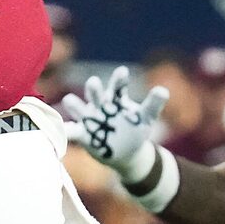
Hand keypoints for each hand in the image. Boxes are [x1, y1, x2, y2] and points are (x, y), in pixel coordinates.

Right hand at [61, 65, 170, 181]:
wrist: (125, 151)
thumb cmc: (135, 129)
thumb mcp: (146, 117)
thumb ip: (153, 104)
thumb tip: (163, 90)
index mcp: (117, 98)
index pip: (117, 86)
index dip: (119, 79)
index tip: (122, 71)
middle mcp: (100, 105)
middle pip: (96, 93)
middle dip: (94, 89)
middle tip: (94, 83)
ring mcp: (90, 118)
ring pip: (80, 109)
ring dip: (74, 105)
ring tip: (70, 101)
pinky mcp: (83, 134)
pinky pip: (72, 131)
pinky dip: (66, 130)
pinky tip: (61, 130)